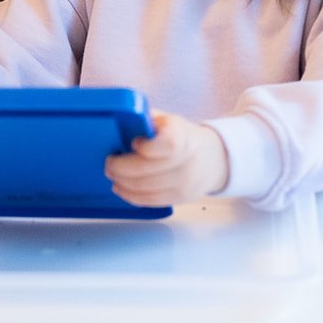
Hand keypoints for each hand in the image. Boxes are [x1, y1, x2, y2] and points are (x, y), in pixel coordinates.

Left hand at [105, 112, 228, 206]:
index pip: (167, 144)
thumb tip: (119, 122)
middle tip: (109, 163)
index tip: (134, 142)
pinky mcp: (179, 198)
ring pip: (144, 188)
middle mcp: (187, 162)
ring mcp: (184, 183)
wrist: (212, 159)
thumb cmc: (182, 137)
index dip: (146, 146)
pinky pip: (150, 201)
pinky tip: (121, 187)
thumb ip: (147, 120)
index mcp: (184, 137)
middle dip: (120, 167)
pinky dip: (130, 195)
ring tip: (113, 174)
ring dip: (122, 182)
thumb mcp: (168, 121)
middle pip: (146, 169)